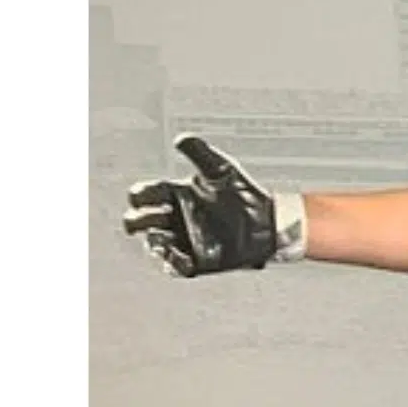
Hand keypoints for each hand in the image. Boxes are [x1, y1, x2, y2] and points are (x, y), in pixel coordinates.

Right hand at [122, 136, 289, 276]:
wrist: (270, 221)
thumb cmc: (244, 193)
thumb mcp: (222, 169)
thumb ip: (202, 153)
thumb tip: (181, 139)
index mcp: (175, 195)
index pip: (145, 194)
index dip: (140, 195)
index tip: (143, 195)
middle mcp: (175, 218)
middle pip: (142, 220)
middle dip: (137, 221)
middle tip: (144, 221)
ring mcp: (185, 240)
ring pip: (154, 244)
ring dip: (153, 242)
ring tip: (161, 238)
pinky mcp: (197, 260)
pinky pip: (176, 267)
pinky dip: (174, 263)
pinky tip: (182, 258)